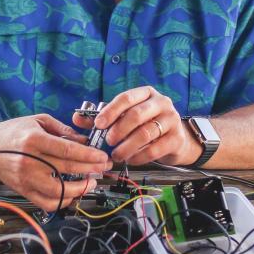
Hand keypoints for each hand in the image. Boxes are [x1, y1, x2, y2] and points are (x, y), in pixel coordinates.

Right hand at [0, 114, 111, 210]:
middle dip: (90, 169)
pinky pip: (47, 203)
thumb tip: (85, 140)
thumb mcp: (39, 121)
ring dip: (79, 189)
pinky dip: (63, 202)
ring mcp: (25, 178)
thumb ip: (63, 130)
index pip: (66, 150)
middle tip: (104, 167)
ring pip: (58, 191)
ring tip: (92, 182)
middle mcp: (29, 160)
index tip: (102, 156)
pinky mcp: (23, 191)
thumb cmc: (14, 131)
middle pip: (66, 169)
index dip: (88, 155)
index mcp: (33, 139)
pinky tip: (74, 194)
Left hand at [76, 87, 199, 165]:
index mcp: (146, 93)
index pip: (126, 98)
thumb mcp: (126, 118)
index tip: (98, 124)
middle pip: (137, 114)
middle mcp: (161, 103)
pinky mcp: (176, 138)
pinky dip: (139, 156)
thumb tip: (76, 117)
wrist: (176, 140)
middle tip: (108, 142)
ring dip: (127, 146)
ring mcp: (171, 120)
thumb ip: (102, 118)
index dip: (111, 111)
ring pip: (146, 133)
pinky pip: (155, 149)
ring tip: (117, 155)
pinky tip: (131, 160)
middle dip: (119, 130)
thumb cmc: (146, 125)